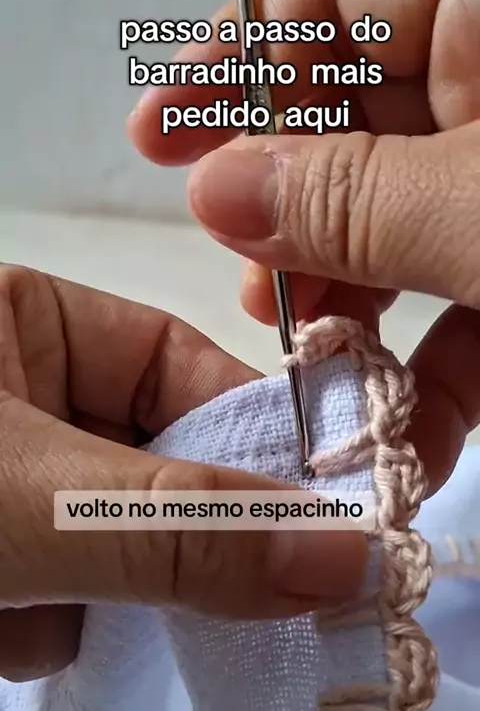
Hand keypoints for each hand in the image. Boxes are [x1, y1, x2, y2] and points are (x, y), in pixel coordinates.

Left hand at [0, 265, 364, 681]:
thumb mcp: (35, 494)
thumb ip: (179, 522)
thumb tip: (337, 553)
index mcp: (27, 321)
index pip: (174, 358)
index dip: (245, 430)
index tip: (308, 508)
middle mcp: (23, 390)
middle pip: (152, 457)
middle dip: (166, 532)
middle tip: (224, 594)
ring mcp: (9, 474)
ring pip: (109, 534)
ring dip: (92, 592)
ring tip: (43, 609)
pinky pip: (60, 586)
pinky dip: (44, 624)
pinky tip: (7, 630)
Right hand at [128, 0, 479, 500]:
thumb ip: (356, 197)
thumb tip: (216, 185)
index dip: (235, 59)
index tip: (159, 132)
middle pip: (354, 123)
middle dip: (286, 203)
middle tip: (240, 267)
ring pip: (399, 226)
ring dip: (345, 299)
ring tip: (306, 355)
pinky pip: (465, 308)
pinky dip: (428, 373)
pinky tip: (393, 428)